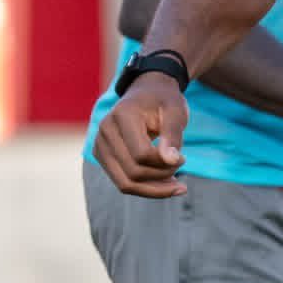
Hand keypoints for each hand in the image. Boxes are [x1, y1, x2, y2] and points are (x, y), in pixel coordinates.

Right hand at [93, 75, 188, 197]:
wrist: (147, 93)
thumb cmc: (164, 101)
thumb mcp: (175, 112)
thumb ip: (173, 135)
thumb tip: (171, 161)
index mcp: (122, 115)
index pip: (141, 154)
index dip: (165, 163)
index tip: (183, 158)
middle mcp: (105, 130)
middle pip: (133, 172)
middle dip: (162, 177)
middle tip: (181, 167)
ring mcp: (99, 145)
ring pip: (125, 184)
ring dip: (154, 189)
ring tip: (177, 186)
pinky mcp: (102, 157)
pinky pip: (123, 182)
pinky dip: (146, 188)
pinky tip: (166, 183)